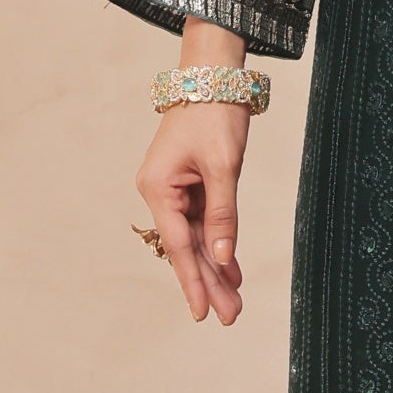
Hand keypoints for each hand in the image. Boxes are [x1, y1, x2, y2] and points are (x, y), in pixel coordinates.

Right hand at [136, 89, 253, 325]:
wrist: (214, 76)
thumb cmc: (214, 113)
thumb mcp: (223, 165)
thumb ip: (224, 213)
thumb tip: (223, 257)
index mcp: (158, 188)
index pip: (179, 245)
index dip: (193, 281)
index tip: (204, 313)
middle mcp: (160, 193)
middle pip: (187, 248)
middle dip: (209, 282)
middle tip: (230, 316)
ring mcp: (174, 191)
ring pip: (197, 239)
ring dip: (216, 268)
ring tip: (234, 302)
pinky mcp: (190, 186)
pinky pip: (205, 224)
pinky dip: (219, 245)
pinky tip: (230, 271)